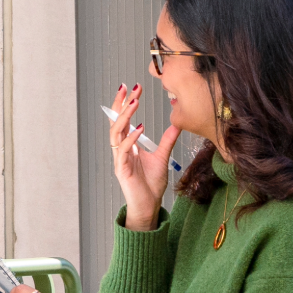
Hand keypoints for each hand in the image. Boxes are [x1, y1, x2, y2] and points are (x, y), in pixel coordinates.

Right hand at [108, 84, 181, 230]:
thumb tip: (177, 124)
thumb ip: (167, 140)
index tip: (132, 88)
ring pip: (116, 132)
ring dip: (124, 116)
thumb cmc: (151, 184)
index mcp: (128, 145)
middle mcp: (121, 149)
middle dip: (120, 103)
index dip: (125, 103)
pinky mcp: (122, 168)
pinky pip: (123, 149)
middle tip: (128, 87)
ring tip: (134, 102)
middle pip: (115, 121)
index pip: (124, 119)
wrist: (150, 205)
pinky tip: (139, 127)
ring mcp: (120, 158)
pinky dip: (130, 137)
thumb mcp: (162, 156)